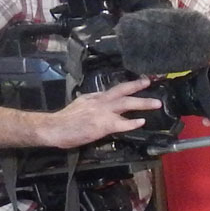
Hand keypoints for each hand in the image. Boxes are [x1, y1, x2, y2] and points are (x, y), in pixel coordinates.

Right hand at [32, 77, 159, 147]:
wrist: (53, 128)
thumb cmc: (65, 121)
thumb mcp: (80, 106)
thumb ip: (93, 105)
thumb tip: (103, 107)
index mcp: (94, 97)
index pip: (114, 90)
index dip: (128, 86)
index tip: (140, 82)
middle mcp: (99, 101)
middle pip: (122, 91)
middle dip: (137, 86)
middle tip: (150, 82)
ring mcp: (102, 112)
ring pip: (126, 104)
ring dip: (143, 103)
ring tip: (156, 103)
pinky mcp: (102, 125)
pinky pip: (121, 123)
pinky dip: (132, 122)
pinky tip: (141, 122)